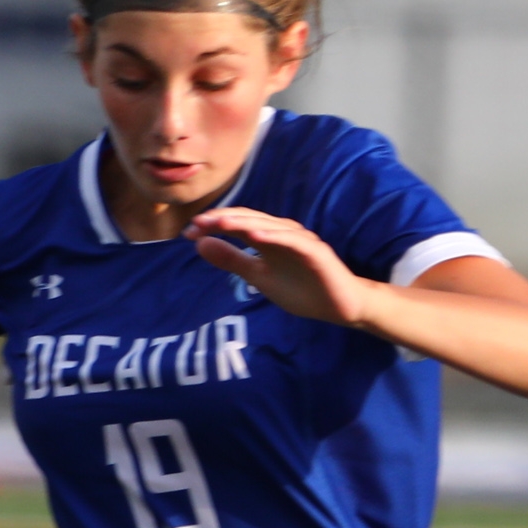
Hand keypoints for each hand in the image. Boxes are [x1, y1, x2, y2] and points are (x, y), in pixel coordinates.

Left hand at [187, 203, 373, 330]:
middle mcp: (282, 233)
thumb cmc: (301, 289)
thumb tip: (200, 244)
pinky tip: (255, 236)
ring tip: (219, 222)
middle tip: (197, 224)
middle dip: (222, 220)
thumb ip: (232, 260)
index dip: (213, 225)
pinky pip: (293, 242)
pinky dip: (274, 236)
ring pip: (268, 226)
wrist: (339, 306)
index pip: (236, 225)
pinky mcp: (316, 251)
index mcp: (267, 237)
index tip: (188, 232)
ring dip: (243, 223)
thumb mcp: (258, 276)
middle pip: (249, 220)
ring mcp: (300, 240)